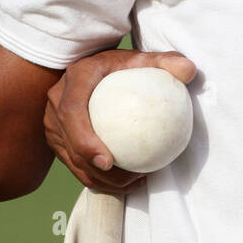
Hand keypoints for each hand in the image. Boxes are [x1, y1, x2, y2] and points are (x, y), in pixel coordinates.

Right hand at [44, 47, 196, 191]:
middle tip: (128, 180)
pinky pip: (74, 162)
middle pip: (69, 143)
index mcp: (76, 77)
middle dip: (94, 169)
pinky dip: (96, 177)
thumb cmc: (124, 66)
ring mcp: (53, 120)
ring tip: (133, 184)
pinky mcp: (57, 136)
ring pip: (70, 158)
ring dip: (98, 178)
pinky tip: (126, 182)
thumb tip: (189, 71)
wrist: (94, 68)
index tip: (108, 161)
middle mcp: (57, 99)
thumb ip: (167, 62)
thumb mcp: (144, 58)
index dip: (84, 139)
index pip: (72, 111)